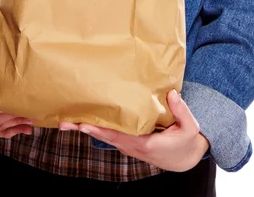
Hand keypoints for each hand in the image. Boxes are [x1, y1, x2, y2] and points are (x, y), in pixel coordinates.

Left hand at [58, 89, 209, 171]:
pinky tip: (85, 121)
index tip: (84, 125)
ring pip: (105, 137)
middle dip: (84, 130)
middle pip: (105, 137)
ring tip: (67, 121)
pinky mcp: (129, 142)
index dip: (100, 131)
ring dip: (86, 129)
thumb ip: (181, 111)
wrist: (184, 158)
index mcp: (145, 143)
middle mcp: (133, 147)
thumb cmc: (186, 142)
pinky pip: (110, 135)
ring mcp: (129, 146)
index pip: (118, 136)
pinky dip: (96, 129)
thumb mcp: (190, 128)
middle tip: (63, 122)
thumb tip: (171, 93)